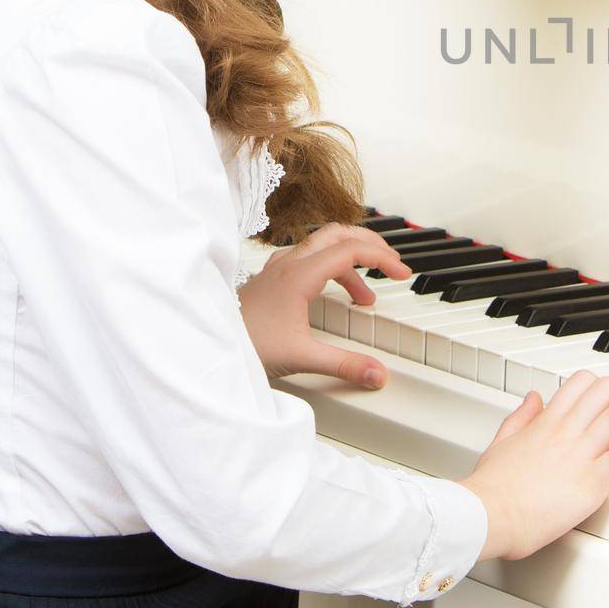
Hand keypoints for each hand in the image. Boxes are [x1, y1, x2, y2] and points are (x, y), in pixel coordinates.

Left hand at [236, 222, 410, 385]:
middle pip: (339, 234)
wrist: (207, 347)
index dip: (382, 258)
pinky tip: (330, 294)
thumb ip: (345, 365)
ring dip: (350, 261)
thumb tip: (378, 373)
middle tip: (391, 265)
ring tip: (364, 297)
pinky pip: (308, 258)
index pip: (351, 250)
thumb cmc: (245, 346)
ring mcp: (278, 269)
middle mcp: (288, 264)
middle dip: (371, 245)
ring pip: (323, 245)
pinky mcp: (271, 279)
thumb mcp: (301, 358)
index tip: (401, 273)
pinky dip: (330, 268)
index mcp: (299, 274)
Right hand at [458, 368, 608, 560]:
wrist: (488, 515)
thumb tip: (533, 397)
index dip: (605, 382)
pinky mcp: (590, 480)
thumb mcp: (501, 442)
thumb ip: (521, 418)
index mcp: (546, 422)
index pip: (581, 384)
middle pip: (607, 391)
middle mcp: (566, 431)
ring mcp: (580, 454)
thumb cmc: (492, 489)